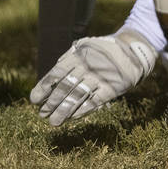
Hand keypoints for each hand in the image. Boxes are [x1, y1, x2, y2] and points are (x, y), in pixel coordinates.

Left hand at [30, 29, 156, 125]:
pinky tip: (73, 117)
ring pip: (77, 97)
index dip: (44, 88)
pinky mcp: (112, 88)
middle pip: (65, 88)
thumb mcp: (86, 47)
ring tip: (53, 121)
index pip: (56, 74)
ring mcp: (100, 78)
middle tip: (42, 114)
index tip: (34, 100)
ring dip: (63, 111)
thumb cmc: (103, 51)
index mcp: (78, 56)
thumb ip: (69, 59)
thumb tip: (51, 78)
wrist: (133, 50)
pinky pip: (94, 101)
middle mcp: (87, 67)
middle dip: (51, 102)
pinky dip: (82, 110)